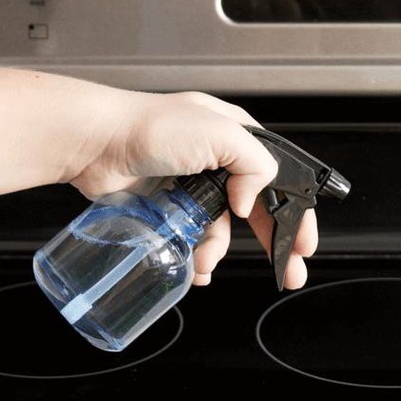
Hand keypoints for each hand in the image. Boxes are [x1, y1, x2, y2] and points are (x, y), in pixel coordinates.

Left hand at [0, 69, 316, 288]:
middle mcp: (218, 163)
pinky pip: (194, 239)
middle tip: (289, 272)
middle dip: (275, 244)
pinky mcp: (170, 207)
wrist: (97, 144)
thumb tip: (251, 200)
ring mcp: (193, 187)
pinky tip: (194, 265)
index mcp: (237, 139)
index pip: (279, 180)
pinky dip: (196, 255)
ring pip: (223, 231)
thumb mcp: (219, 133)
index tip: (304, 243)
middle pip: (258, 211)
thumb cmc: (149, 128)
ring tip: (207, 263)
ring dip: (219, 252)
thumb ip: (253, 164)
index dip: (295, 214)